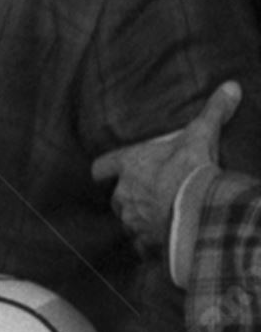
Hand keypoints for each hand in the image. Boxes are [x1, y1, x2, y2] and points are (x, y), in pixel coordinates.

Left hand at [91, 81, 240, 247]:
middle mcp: (124, 194)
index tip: (106, 171)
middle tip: (149, 194)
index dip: (104, 169)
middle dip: (129, 197)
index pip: (100, 168)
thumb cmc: (191, 169)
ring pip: (128, 221)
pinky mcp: (145, 241)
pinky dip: (150, 244)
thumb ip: (214, 111)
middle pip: (115, 197)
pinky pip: (141, 245)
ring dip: (140, 219)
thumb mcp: (202, 135)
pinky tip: (164, 242)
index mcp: (129, 167)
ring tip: (159, 218)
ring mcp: (132, 219)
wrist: (197, 210)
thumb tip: (231, 85)